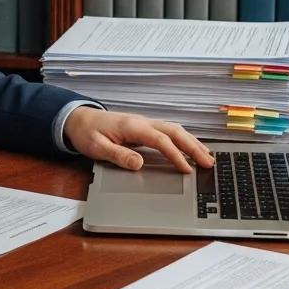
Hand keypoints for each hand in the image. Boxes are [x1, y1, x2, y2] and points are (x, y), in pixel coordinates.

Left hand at [63, 107, 213, 173]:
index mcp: (133, 127)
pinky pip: (169, 131)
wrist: (79, 119)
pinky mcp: (144, 127)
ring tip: (207, 157)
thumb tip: (139, 163)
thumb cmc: (87, 133)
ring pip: (175, 129)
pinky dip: (183, 139)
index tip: (187, 169)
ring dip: (192, 142)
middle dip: (193, 147)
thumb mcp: (97, 147)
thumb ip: (118, 155)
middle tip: (209, 163)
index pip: (161, 140)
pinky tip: (190, 148)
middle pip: (175, 132)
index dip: (175, 155)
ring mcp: (145, 123)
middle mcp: (142, 122)